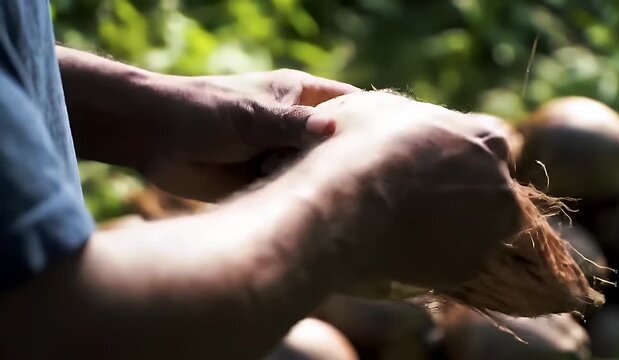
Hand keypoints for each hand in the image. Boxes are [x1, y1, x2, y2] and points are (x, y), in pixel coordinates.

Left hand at [144, 69, 359, 200]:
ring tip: (331, 203)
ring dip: (320, 186)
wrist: (152, 137)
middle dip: (348, 163)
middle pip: (338, 146)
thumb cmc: (201, 112)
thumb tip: (335, 130)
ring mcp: (282, 155)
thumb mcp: (251, 116)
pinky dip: (298, 201)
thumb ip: (293, 124)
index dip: (373, 122)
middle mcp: (297, 127)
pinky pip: (292, 192)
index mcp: (301, 96)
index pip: (350, 105)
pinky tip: (304, 212)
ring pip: (317, 174)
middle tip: (367, 188)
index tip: (395, 146)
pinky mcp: (266, 182)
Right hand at [303, 91, 520, 288]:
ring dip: (455, 229)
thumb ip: (410, 116)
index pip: (489, 147)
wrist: (345, 208)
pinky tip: (401, 250)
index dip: (458, 155)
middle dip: (463, 194)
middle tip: (419, 200)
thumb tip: (405, 123)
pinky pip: (456, 262)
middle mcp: (501, 186)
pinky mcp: (468, 269)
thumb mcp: (377, 109)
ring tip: (409, 227)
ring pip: (479, 231)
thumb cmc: (358, 148)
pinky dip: (436, 259)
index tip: (430, 164)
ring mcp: (488, 232)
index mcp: (488, 139)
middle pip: (490, 191)